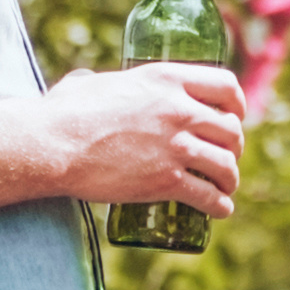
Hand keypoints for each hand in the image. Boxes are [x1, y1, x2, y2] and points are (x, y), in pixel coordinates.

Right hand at [54, 61, 244, 222]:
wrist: (52, 145)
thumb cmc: (63, 113)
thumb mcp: (91, 83)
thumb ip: (100, 81)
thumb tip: (90, 83)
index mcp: (166, 79)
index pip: (225, 86)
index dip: (236, 104)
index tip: (234, 115)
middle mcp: (179, 109)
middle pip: (230, 129)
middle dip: (234, 146)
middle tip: (225, 157)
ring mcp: (175, 146)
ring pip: (225, 165)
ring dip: (230, 179)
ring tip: (225, 187)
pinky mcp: (166, 181)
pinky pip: (209, 196)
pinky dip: (220, 206)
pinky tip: (221, 210)